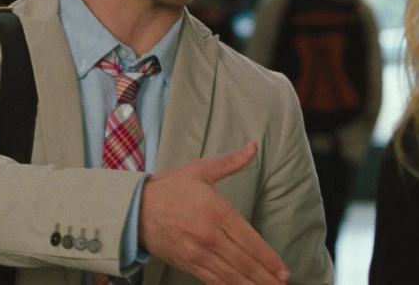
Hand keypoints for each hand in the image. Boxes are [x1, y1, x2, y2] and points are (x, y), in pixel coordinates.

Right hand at [139, 142, 290, 284]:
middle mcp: (210, 235)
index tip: (283, 268)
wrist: (135, 208)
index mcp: (217, 211)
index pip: (249, 240)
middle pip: (244, 261)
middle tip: (282, 284)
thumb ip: (231, 162)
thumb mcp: (201, 170)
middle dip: (265, 276)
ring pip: (230, 275)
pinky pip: (213, 280)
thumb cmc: (171, 188)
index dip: (268, 257)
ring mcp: (197, 253)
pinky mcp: (187, 263)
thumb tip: (253, 147)